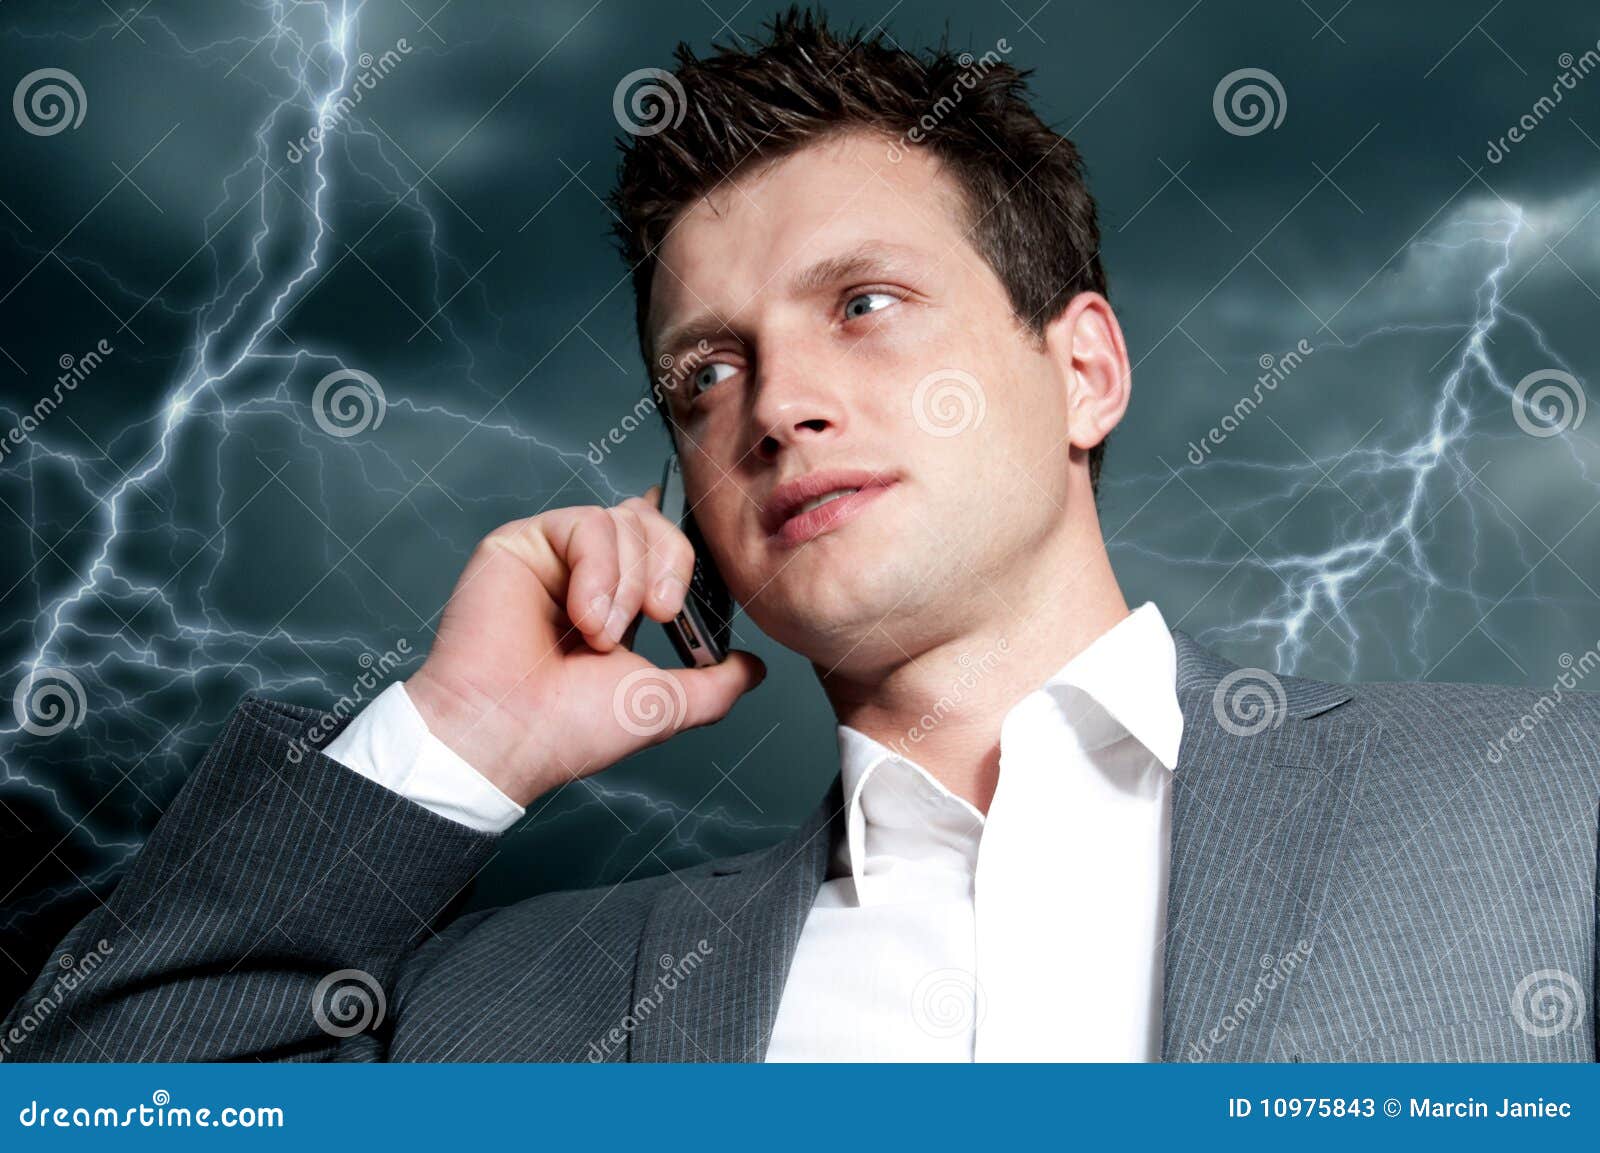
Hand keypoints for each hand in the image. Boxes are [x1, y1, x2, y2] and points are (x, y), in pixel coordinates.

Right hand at [404, 487, 765, 806]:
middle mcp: (586, 573)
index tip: (682, 600)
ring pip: (624, 521)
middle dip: (670, 566)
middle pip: (652, 521)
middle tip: (659, 617)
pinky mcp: (521, 542)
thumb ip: (716, 683)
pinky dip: (598, 571)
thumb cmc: (571, 728)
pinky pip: (585, 523)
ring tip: (600, 636)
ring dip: (627, 584)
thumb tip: (756, 668)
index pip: (660, 544)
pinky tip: (582, 617)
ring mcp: (554, 556)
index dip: (680, 552)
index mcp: (618, 604)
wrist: (509, 735)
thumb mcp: (665, 704)